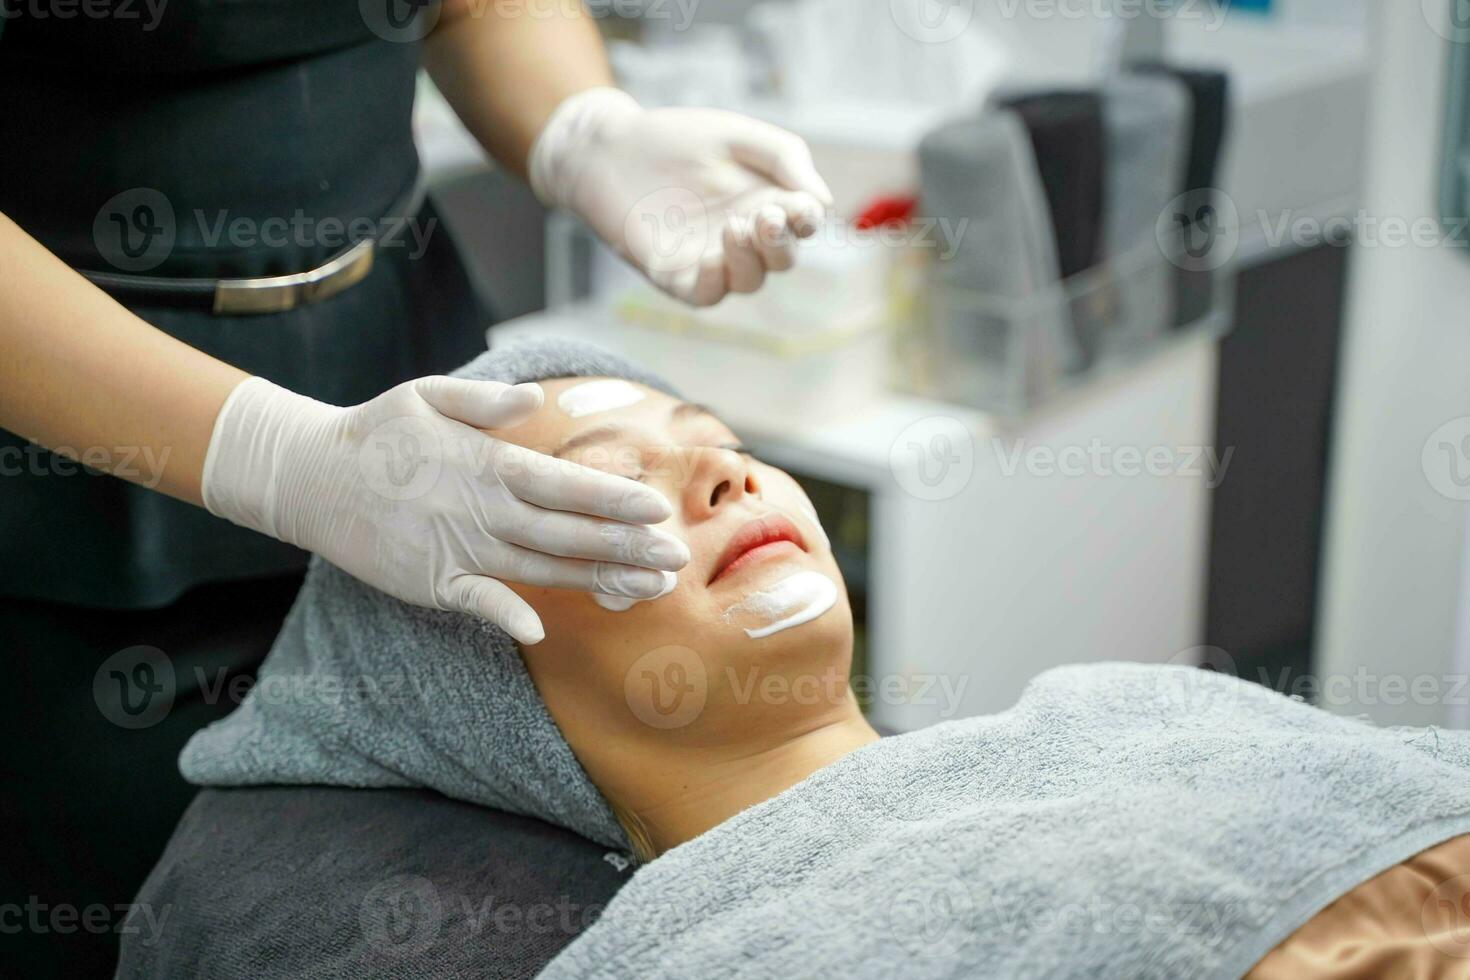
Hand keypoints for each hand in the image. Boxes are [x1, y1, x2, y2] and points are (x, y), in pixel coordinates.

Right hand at [201, 375, 689, 643]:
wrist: (309, 475)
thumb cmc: (377, 432)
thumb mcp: (428, 395)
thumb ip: (485, 404)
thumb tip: (533, 401)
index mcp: (487, 465)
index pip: (565, 485)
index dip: (613, 500)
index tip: (658, 511)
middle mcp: (481, 509)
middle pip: (567, 532)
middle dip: (626, 546)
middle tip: (677, 558)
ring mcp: (456, 548)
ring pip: (541, 568)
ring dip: (597, 579)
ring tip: (648, 587)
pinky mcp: (430, 581)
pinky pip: (476, 601)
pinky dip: (504, 614)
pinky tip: (539, 631)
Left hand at [529, 88, 833, 306]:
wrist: (611, 148)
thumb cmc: (677, 139)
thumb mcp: (738, 135)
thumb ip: (784, 157)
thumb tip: (824, 201)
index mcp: (766, 202)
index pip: (801, 224)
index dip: (807, 220)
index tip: (801, 206)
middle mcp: (744, 237)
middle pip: (781, 258)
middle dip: (780, 241)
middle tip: (766, 216)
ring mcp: (711, 259)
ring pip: (748, 280)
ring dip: (750, 260)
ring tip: (735, 226)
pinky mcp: (675, 275)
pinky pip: (705, 293)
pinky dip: (715, 281)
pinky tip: (712, 257)